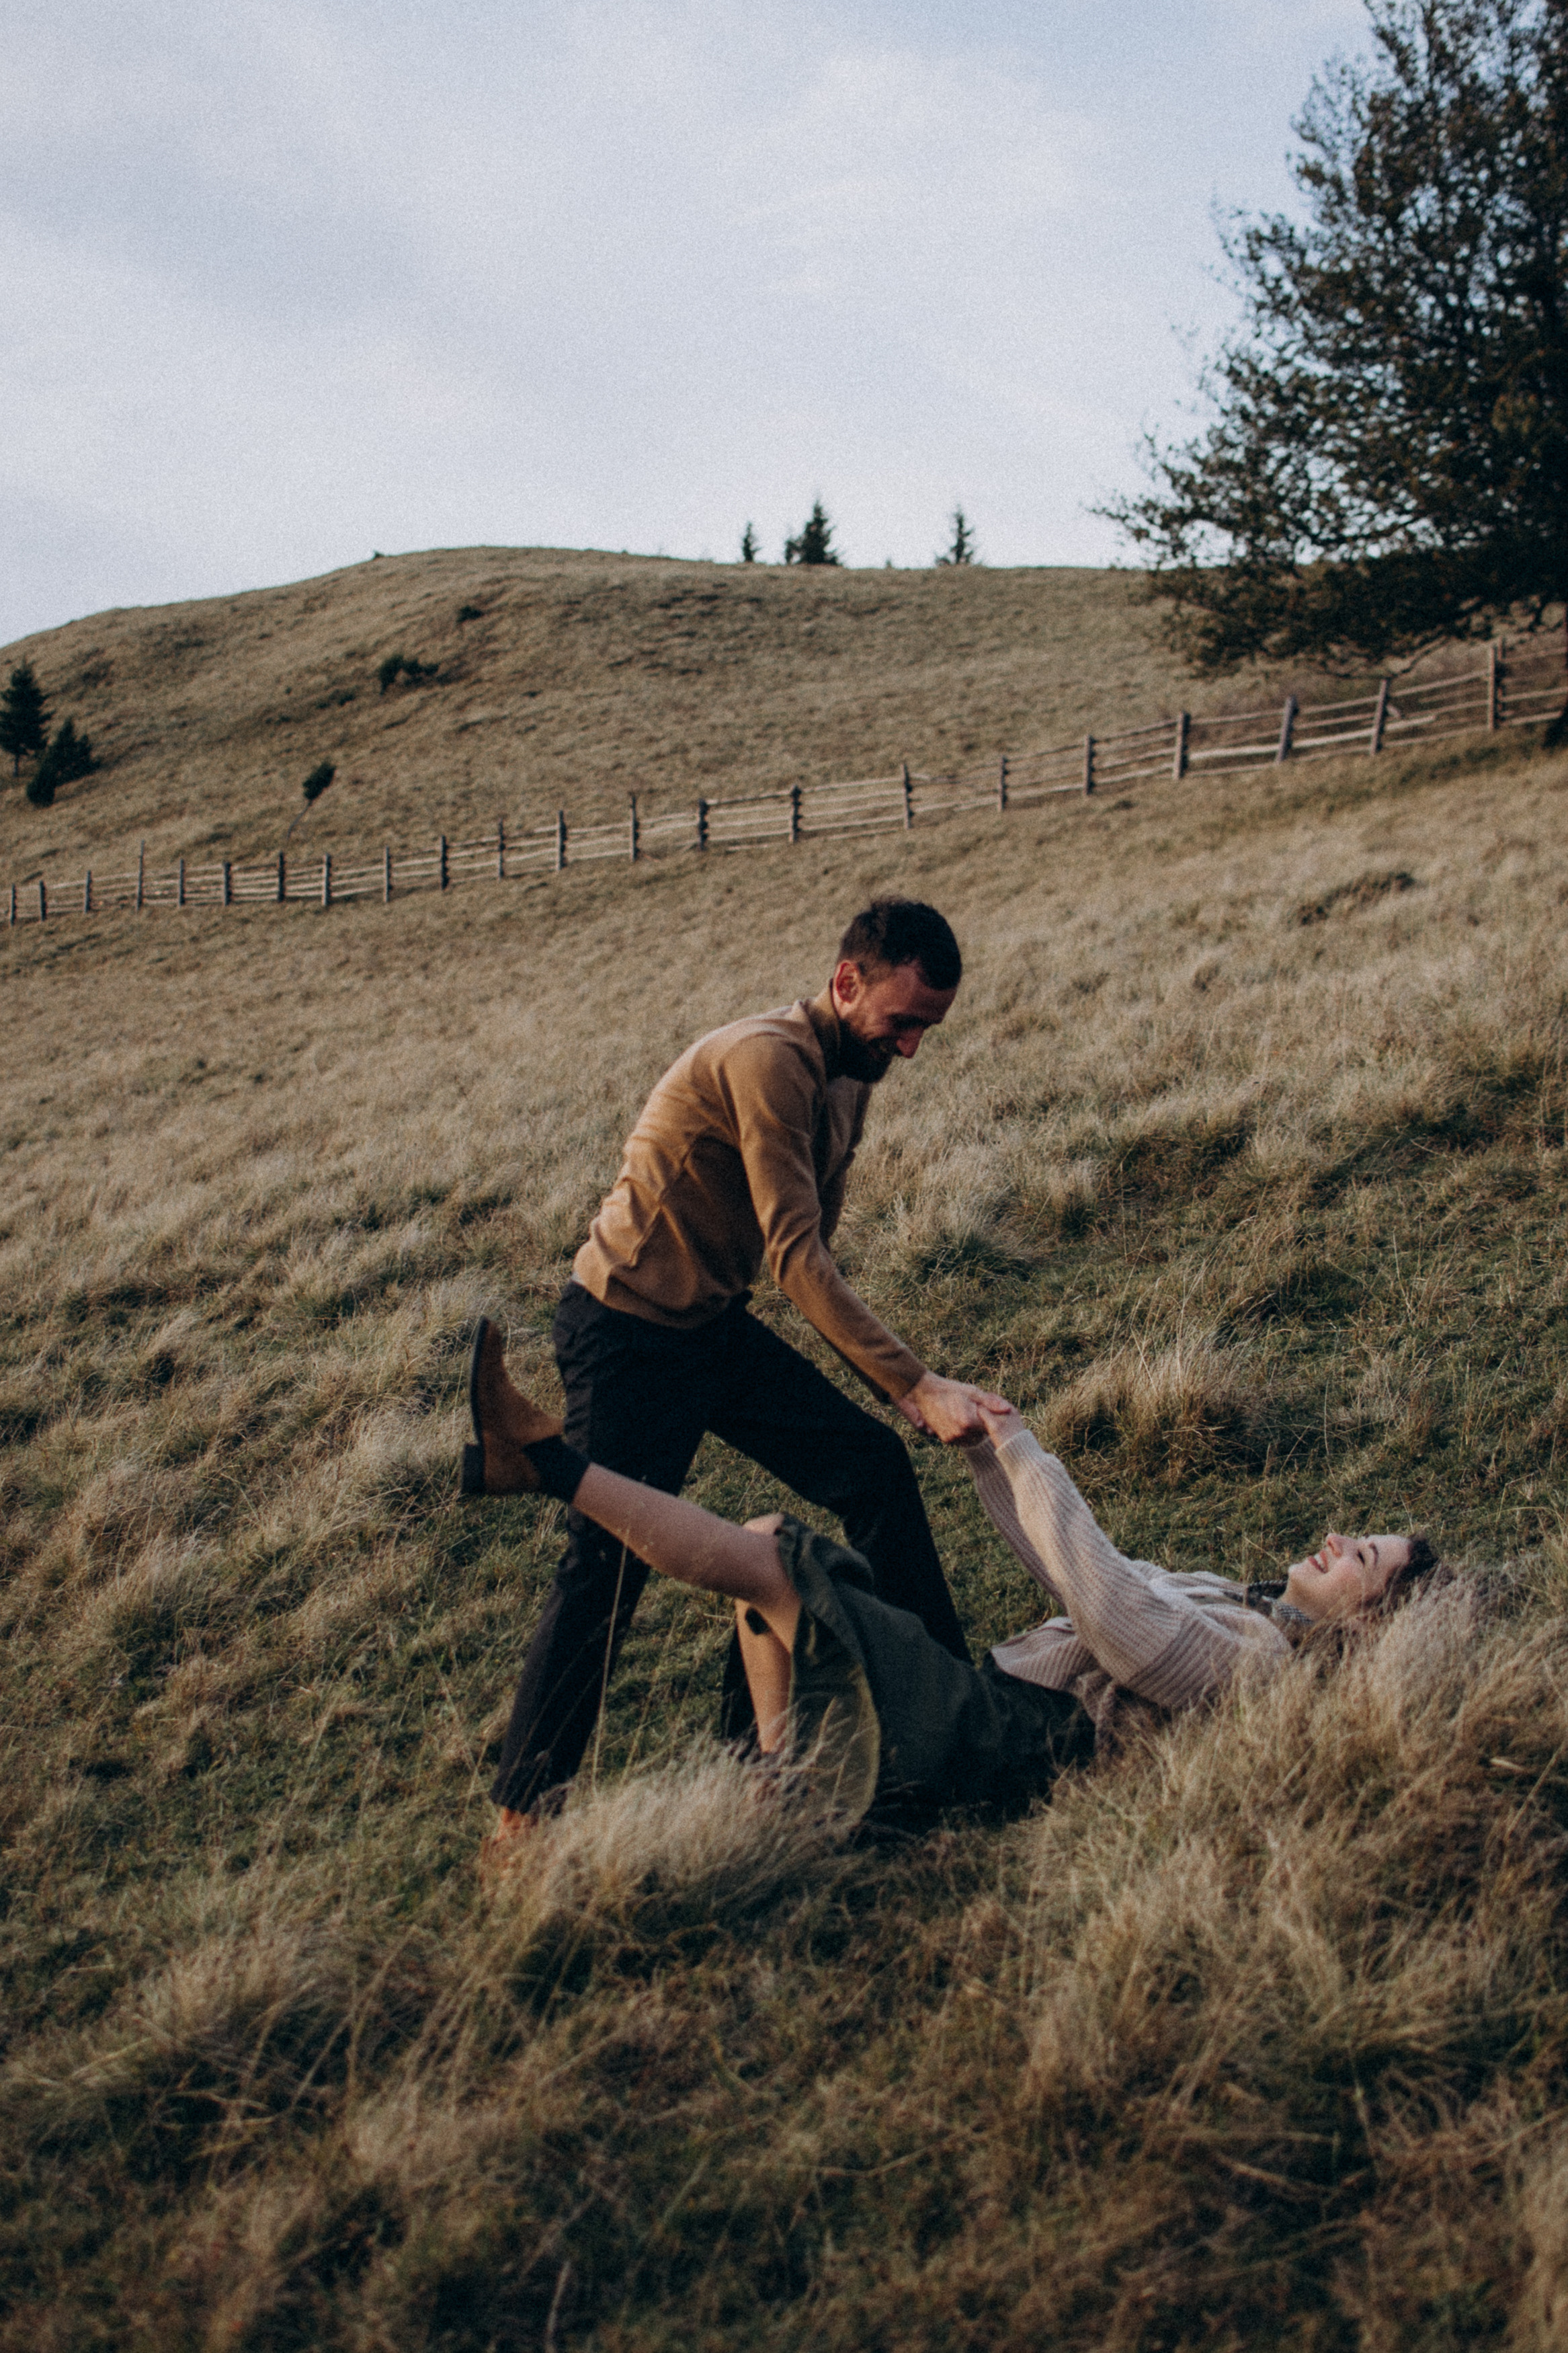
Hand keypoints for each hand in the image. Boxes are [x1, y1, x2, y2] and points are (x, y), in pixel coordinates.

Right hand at [895, 1371, 1012, 1443]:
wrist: (925, 1393)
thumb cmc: (951, 1390)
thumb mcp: (972, 1392)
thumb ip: (990, 1402)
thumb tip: (1007, 1409)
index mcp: (969, 1421)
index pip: (991, 1426)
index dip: (993, 1418)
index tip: (992, 1412)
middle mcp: (960, 1433)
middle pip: (983, 1434)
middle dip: (983, 1425)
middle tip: (977, 1411)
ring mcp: (952, 1438)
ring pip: (973, 1439)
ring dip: (974, 1430)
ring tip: (968, 1415)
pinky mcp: (946, 1440)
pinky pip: (962, 1440)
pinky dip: (964, 1433)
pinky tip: (960, 1421)